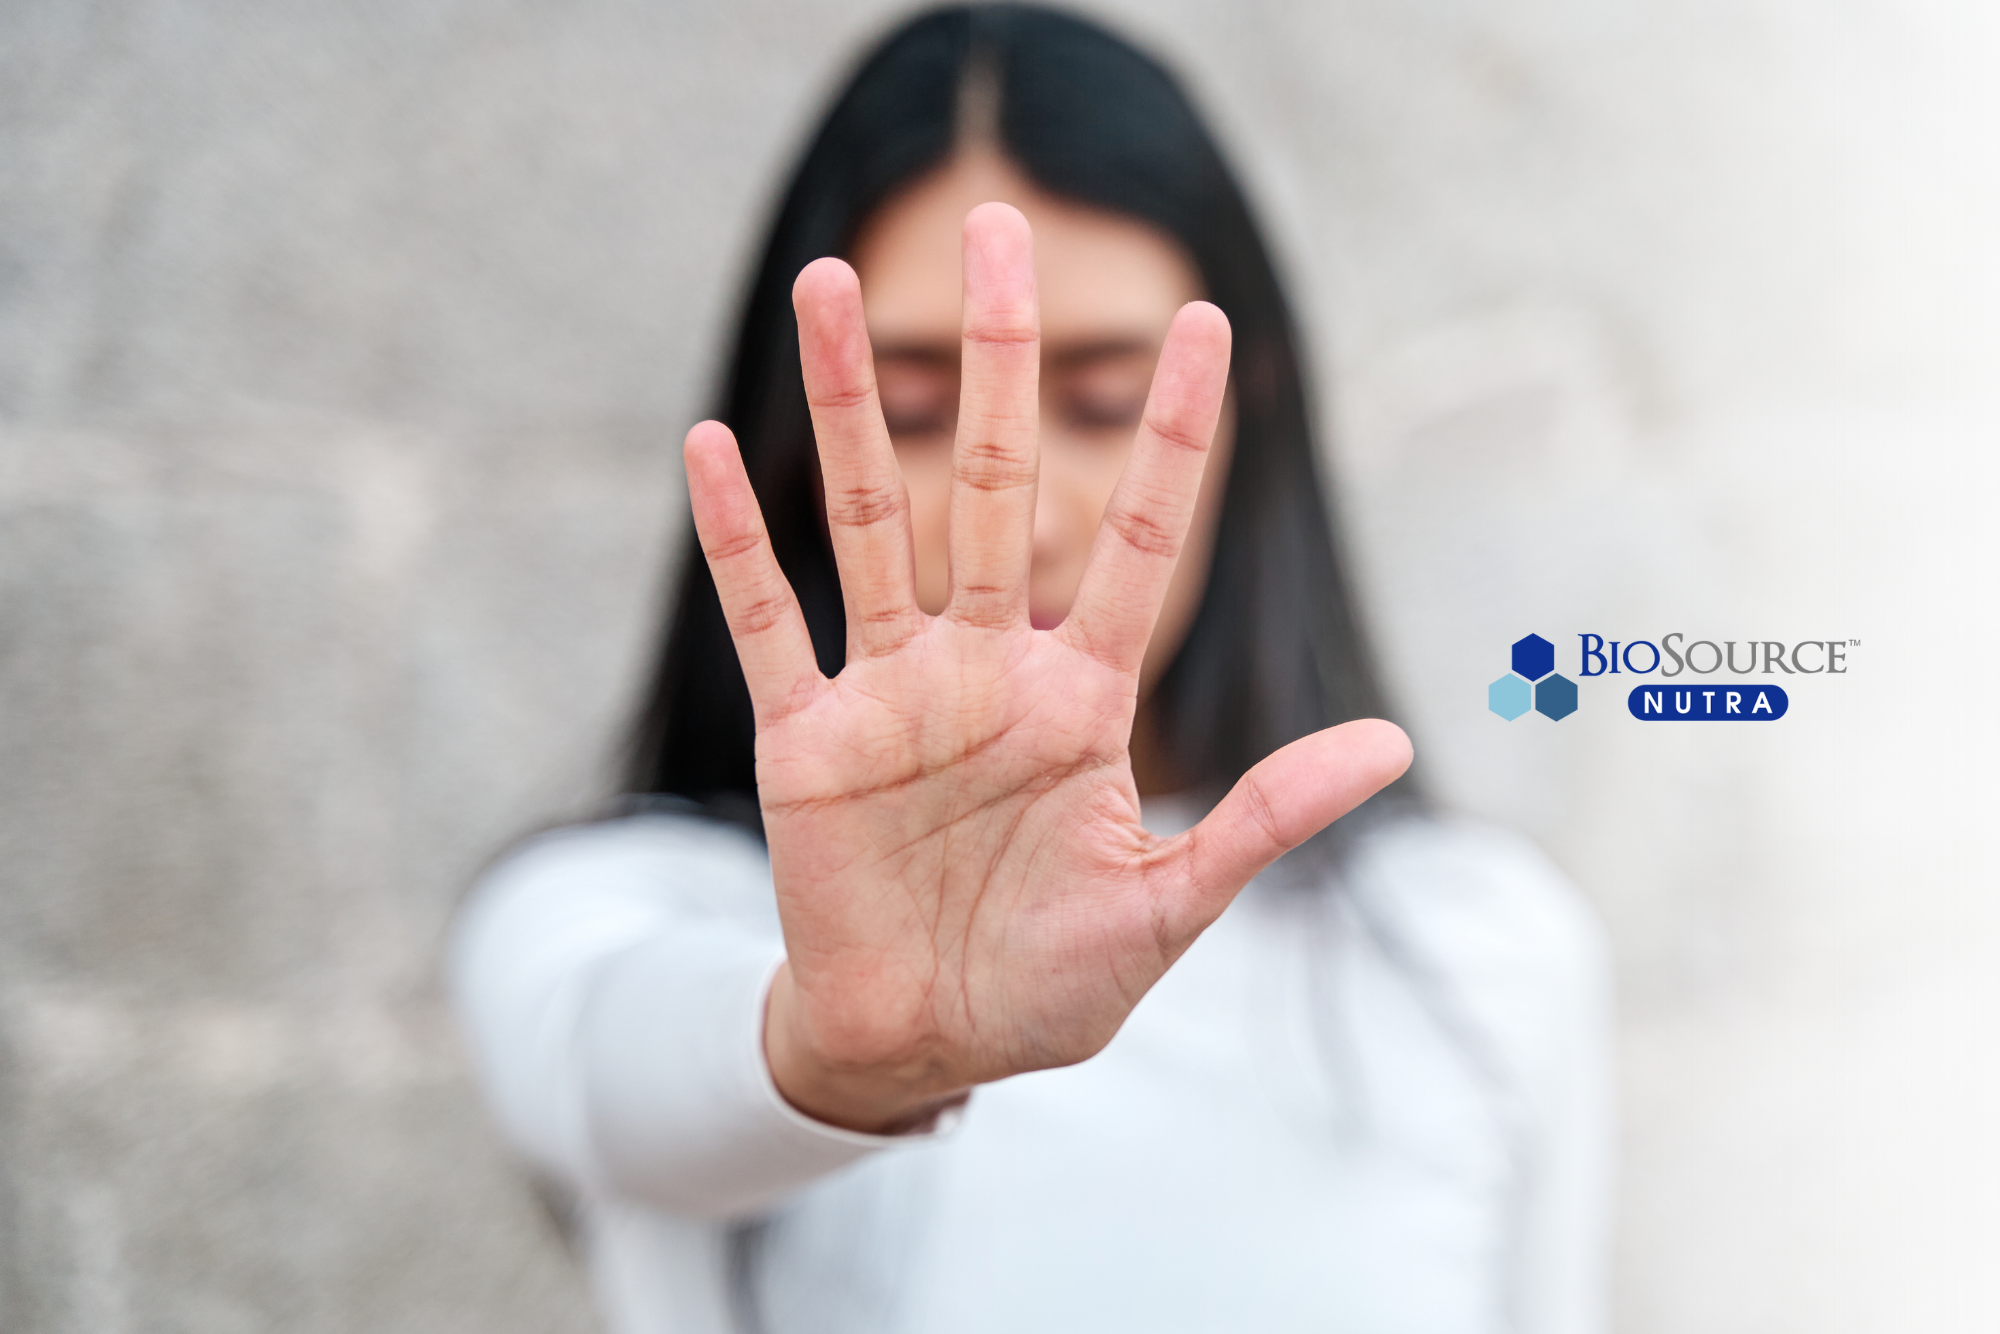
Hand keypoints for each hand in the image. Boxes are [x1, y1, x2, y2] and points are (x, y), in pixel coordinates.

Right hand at [684, 203, 1411, 1132]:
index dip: (1170, 435)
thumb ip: (1264, 818)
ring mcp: (892, 696)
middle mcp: (987, 670)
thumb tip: (1395, 743)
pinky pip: (768, 623)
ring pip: (871, 521)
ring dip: (852, 406)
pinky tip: (710, 444)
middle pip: (996, 483)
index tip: (1206, 323)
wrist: (924, 1048)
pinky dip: (737, 542)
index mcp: (1083, 701)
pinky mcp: (806, 742)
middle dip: (1002, 358)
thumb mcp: (1168, 911)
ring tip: (830, 284)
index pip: (1139, 540)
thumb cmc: (1048, 985)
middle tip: (999, 226)